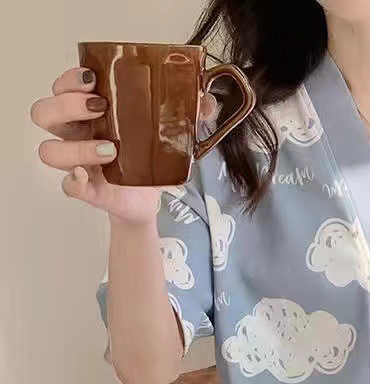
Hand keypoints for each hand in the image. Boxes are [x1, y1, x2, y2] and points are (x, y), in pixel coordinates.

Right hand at [30, 67, 216, 224]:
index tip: (94, 79)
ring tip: (111, 150)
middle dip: (67, 106)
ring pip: (49, 150)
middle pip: (45, 113)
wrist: (146, 199)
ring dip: (76, 147)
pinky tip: (87, 178)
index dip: (69, 80)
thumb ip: (186, 114)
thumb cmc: (147, 158)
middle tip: (100, 109)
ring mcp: (76, 163)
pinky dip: (74, 182)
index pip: (61, 87)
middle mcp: (75, 135)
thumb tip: (207, 101)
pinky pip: (67, 186)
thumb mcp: (165, 133)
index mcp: (88, 114)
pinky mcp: (85, 190)